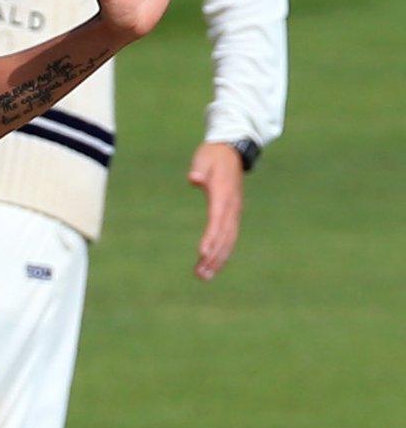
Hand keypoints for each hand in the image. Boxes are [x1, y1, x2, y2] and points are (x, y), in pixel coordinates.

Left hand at [187, 141, 243, 279]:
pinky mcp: (232, 214)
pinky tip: (214, 264)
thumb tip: (193, 178)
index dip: (210, 237)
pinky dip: (223, 251)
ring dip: (218, 259)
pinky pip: (229, 236)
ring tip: (204, 276)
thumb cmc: (213, 156)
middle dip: (213, 257)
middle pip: (224, 236)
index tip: (202, 253)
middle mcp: (231, 207)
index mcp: (223, 195)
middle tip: (201, 274)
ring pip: (228, 240)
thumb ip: (199, 170)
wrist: (231, 151)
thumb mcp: (203, 159)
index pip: (216, 220)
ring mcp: (234, 212)